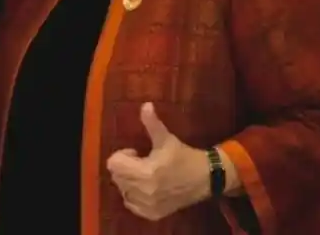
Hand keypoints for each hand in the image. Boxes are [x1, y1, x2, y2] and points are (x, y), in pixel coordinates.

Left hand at [106, 102, 209, 220]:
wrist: (205, 178)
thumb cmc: (184, 156)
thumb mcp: (167, 139)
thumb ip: (152, 123)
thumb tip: (145, 105)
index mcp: (146, 172)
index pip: (114, 164)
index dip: (123, 155)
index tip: (136, 153)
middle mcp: (145, 191)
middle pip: (117, 177)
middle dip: (125, 168)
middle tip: (141, 162)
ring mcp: (148, 205)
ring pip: (123, 191)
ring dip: (129, 181)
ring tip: (145, 175)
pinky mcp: (152, 214)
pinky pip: (131, 204)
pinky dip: (135, 196)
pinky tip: (148, 188)